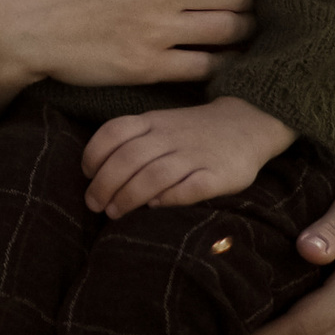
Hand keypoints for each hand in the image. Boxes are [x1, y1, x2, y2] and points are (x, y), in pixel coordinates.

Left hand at [83, 93, 293, 216]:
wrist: (247, 121)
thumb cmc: (192, 130)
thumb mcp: (160, 124)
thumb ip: (133, 140)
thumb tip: (97, 172)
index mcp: (153, 121)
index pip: (114, 132)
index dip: (94, 154)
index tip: (87, 175)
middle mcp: (170, 137)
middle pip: (129, 158)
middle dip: (105, 184)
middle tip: (94, 205)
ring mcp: (196, 155)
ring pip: (155, 174)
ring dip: (130, 195)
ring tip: (115, 213)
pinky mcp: (220, 174)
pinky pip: (193, 187)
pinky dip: (171, 197)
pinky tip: (156, 207)